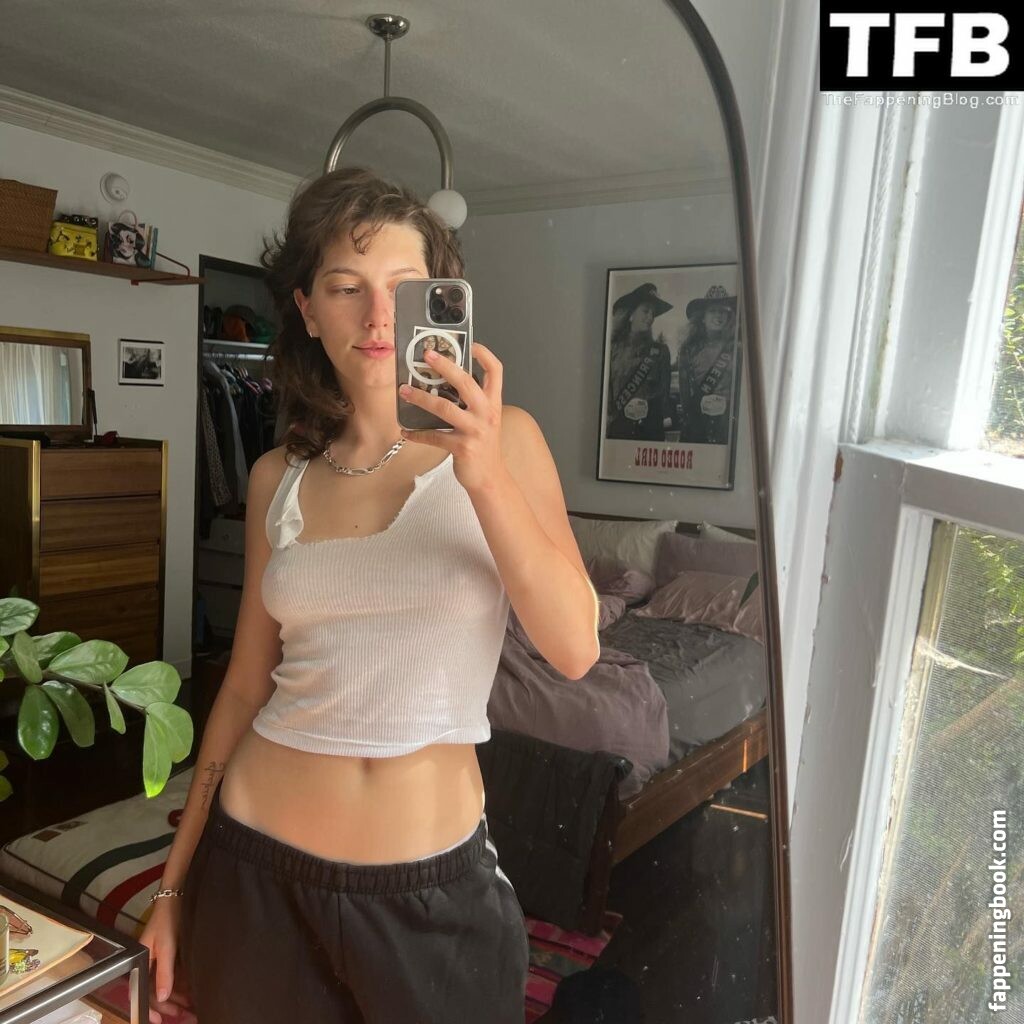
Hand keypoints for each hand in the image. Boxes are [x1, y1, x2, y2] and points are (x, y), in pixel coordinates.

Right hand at [139, 898, 191, 1023]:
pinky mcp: (173, 953)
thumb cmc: (168, 918)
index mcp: (141, 961)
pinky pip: (175, 975)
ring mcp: (162, 958)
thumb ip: (163, 972)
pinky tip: (191, 993)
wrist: (179, 894)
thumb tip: (160, 998)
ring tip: (190, 1008)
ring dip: (177, 997)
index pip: (140, 990)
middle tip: (182, 1015)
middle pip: (155, 990)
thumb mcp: (166, 946)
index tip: (157, 1021)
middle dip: (167, 1006)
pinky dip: (182, 985)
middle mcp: (149, 962)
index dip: (147, 1007)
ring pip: (166, 984)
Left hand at [398, 342, 505, 494]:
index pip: (496, 372)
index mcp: (493, 403)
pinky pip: (434, 436)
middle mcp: (486, 413)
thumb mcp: (484, 419)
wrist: (490, 477)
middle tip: (426, 355)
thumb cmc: (483, 445)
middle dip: (445, 365)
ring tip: (404, 391)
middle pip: (466, 382)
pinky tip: (406, 430)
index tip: (471, 345)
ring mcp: (475, 430)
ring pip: (444, 407)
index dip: (485, 355)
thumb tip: (444, 383)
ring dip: (421, 398)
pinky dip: (417, 433)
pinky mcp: (462, 447)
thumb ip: (472, 402)